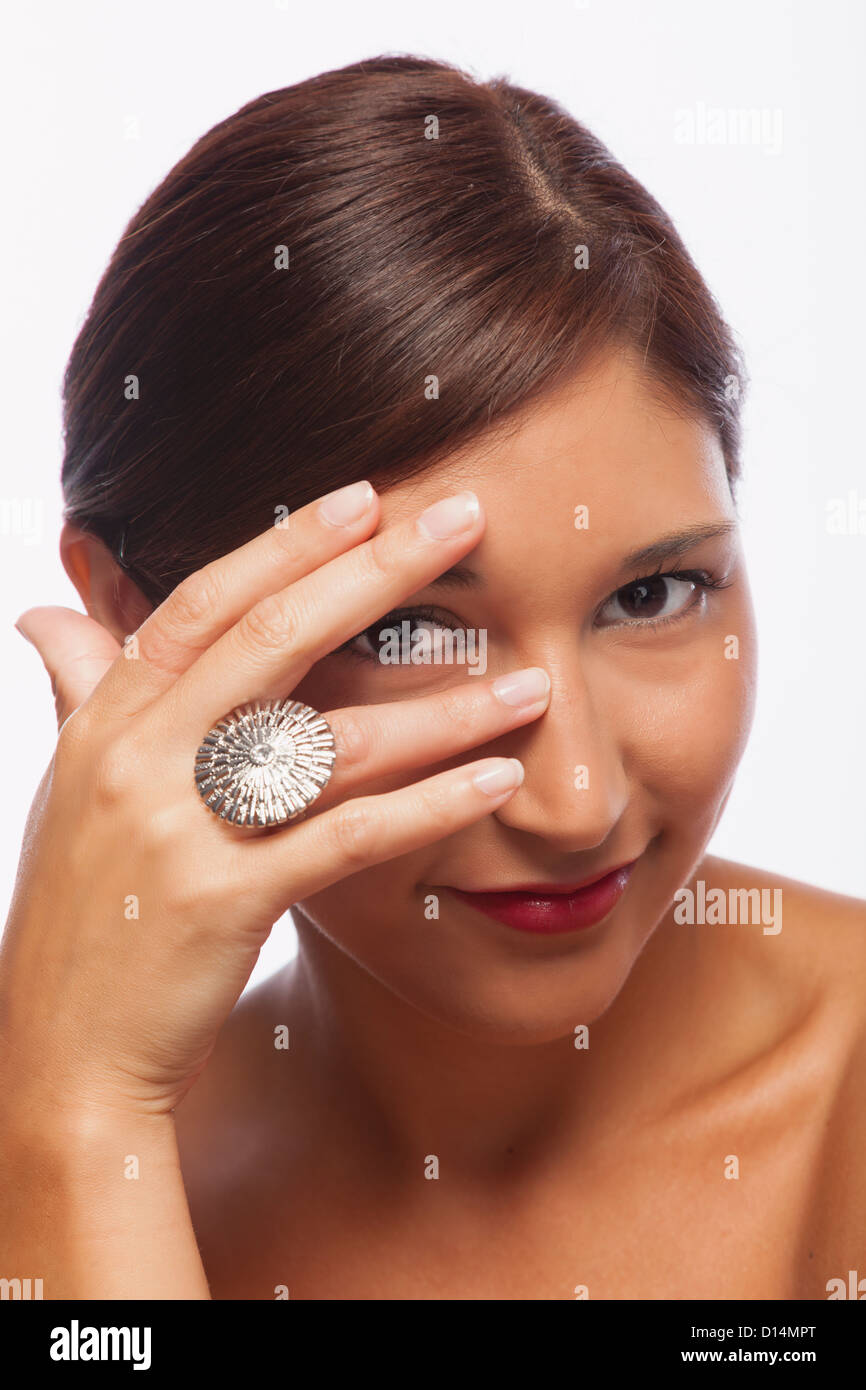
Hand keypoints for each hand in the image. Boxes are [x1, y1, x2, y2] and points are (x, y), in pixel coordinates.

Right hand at [1, 483, 549, 1120]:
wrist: (62, 1055)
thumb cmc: (80, 915)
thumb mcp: (69, 789)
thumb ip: (78, 692)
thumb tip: (44, 612)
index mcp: (106, 720)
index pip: (205, 604)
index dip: (286, 546)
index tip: (365, 500)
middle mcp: (137, 759)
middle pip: (272, 642)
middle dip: (374, 573)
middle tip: (464, 519)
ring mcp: (176, 831)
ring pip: (328, 743)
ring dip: (440, 709)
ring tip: (529, 683)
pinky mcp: (224, 904)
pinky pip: (344, 838)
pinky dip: (427, 807)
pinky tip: (495, 782)